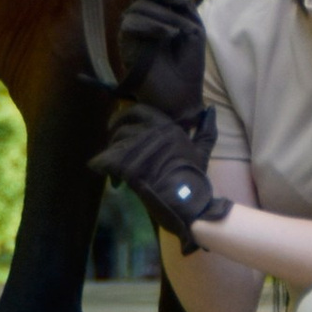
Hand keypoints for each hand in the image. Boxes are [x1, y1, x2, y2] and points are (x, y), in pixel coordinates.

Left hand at [91, 100, 229, 253]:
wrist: (186, 202)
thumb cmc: (194, 178)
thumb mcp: (202, 151)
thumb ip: (206, 129)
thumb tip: (211, 108)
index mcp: (167, 126)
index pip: (138, 111)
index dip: (126, 116)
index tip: (120, 124)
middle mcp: (151, 132)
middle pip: (122, 126)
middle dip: (115, 132)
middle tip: (113, 143)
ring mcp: (137, 149)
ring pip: (114, 142)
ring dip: (111, 152)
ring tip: (113, 163)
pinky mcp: (126, 166)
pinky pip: (105, 161)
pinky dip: (101, 166)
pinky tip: (106, 174)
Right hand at [118, 0, 208, 123]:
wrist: (182, 95)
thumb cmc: (188, 65)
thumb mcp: (194, 27)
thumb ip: (184, 2)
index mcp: (159, 12)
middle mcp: (142, 17)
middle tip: (183, 2)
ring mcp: (132, 30)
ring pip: (141, 5)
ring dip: (166, 16)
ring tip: (179, 33)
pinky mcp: (125, 42)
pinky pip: (133, 21)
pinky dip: (154, 26)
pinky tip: (168, 36)